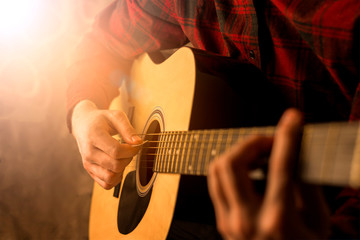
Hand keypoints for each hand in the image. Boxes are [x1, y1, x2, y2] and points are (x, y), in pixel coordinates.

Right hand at [71, 100, 141, 188]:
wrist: (83, 124)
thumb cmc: (101, 119)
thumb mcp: (115, 116)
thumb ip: (128, 129)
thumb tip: (138, 143)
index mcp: (94, 136)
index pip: (116, 151)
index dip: (132, 150)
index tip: (137, 144)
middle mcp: (89, 152)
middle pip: (115, 166)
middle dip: (129, 159)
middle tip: (129, 150)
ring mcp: (88, 163)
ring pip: (110, 178)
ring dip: (122, 170)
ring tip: (122, 158)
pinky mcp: (90, 171)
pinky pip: (106, 184)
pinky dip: (116, 178)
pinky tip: (117, 166)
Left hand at [207, 109, 329, 239]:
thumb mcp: (318, 222)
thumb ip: (306, 185)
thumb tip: (295, 152)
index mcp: (277, 220)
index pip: (280, 167)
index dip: (287, 137)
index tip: (292, 118)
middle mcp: (247, 220)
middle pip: (231, 163)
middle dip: (249, 142)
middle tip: (268, 141)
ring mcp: (229, 223)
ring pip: (216, 170)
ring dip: (235, 153)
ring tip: (256, 153)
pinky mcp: (221, 222)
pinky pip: (216, 184)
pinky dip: (229, 168)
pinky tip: (247, 169)